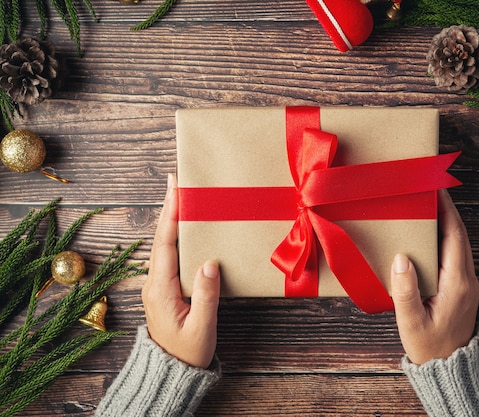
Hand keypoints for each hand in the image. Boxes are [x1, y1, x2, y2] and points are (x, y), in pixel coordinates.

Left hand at [142, 173, 219, 367]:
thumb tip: (210, 263)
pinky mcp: (165, 288)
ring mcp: (158, 285)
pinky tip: (186, 228)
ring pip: (164, 245)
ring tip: (183, 197)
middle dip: (169, 208)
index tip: (175, 189)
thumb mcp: (201, 327)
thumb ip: (206, 296)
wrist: (172, 371)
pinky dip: (175, 236)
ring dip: (172, 220)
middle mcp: (154, 283)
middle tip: (178, 181)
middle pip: (161, 238)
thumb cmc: (188, 352)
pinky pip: (169, 255)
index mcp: (161, 289)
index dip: (170, 215)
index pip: (165, 244)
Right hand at [391, 189, 478, 364]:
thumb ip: (406, 290)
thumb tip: (401, 258)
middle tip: (429, 191)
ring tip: (428, 207)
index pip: (455, 236)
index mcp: (457, 283)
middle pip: (459, 235)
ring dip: (446, 224)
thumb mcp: (411, 322)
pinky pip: (455, 255)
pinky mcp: (462, 288)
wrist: (449, 366)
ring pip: (459, 244)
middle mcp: (467, 279)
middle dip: (446, 211)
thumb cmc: (429, 346)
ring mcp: (467, 283)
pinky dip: (445, 239)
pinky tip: (430, 236)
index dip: (447, 211)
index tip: (436, 190)